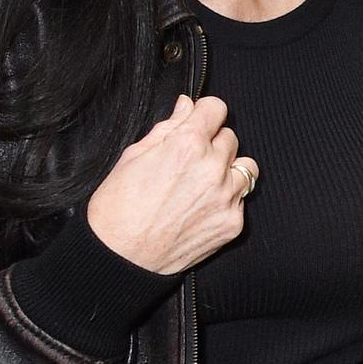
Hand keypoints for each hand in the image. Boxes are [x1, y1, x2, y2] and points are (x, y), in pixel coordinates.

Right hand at [86, 96, 256, 273]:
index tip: (199, 121)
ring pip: (245, 167)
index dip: (204, 113)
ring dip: (227, 169)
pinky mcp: (233, 222)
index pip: (216, 108)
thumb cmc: (117, 208)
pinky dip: (226, 199)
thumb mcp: (133, 156)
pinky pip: (241, 199)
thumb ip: (167, 127)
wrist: (119, 258)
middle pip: (229, 137)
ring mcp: (226, 197)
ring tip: (202, 183)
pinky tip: (200, 207)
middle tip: (188, 161)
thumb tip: (187, 105)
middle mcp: (212, 168)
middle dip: (211, 144)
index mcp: (187, 145)